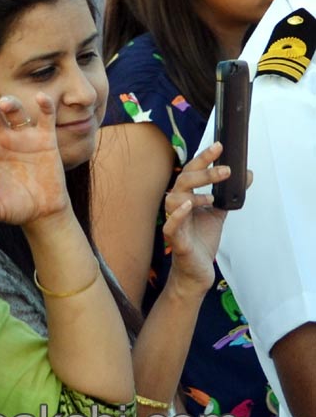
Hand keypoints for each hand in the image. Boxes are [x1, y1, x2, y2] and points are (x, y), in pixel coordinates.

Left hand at [0, 85, 69, 226]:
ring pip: (15, 112)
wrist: (41, 212)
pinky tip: (42, 99)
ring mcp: (24, 136)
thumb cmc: (12, 207)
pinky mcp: (45, 139)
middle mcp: (2, 139)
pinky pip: (45, 118)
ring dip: (10, 104)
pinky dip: (45, 106)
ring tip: (4, 104)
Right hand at [163, 142, 242, 295]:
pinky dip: (177, 215)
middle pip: (183, 181)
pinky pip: (170, 225)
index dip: (204, 158)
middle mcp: (177, 207)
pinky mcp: (175, 240)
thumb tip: (246, 175)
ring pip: (173, 199)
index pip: (191, 172)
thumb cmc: (200, 241)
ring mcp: (174, 222)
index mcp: (185, 198)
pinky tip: (188, 206)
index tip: (219, 146)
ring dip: (193, 193)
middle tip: (226, 170)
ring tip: (212, 197)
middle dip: (203, 172)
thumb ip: (228, 195)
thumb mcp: (217, 213)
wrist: (197, 270)